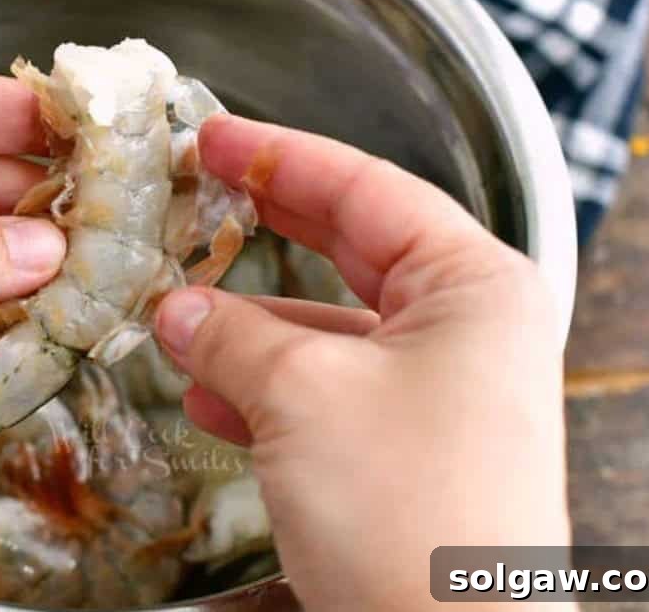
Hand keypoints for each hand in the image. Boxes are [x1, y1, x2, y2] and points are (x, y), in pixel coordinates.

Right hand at [155, 115, 569, 609]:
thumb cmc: (410, 511)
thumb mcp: (303, 397)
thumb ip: (231, 337)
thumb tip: (176, 308)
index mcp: (473, 286)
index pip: (367, 189)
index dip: (281, 156)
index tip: (214, 136)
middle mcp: (466, 330)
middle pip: (350, 248)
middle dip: (266, 225)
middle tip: (198, 187)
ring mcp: (438, 392)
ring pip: (327, 329)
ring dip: (249, 326)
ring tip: (175, 310)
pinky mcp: (406, 448)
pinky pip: (325, 392)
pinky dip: (264, 388)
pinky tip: (208, 394)